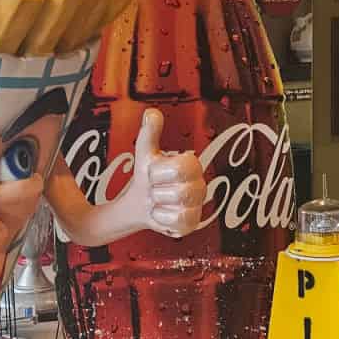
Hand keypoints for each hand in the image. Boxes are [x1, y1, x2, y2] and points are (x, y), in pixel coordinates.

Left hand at [133, 109, 204, 237]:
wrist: (139, 203)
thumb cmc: (147, 176)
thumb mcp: (145, 153)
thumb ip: (149, 133)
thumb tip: (151, 113)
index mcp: (192, 166)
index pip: (183, 167)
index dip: (161, 172)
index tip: (154, 172)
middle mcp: (200, 186)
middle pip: (181, 191)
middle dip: (158, 190)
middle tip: (155, 188)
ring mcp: (197, 207)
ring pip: (179, 209)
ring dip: (159, 205)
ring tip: (158, 201)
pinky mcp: (190, 225)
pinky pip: (177, 223)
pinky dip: (162, 219)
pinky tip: (161, 213)